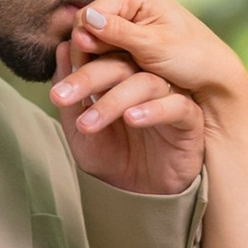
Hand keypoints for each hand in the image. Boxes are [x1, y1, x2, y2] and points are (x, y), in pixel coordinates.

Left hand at [50, 0, 236, 193]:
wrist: (139, 197)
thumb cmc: (111, 158)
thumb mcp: (80, 130)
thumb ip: (72, 95)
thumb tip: (62, 49)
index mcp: (120, 75)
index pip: (101, 54)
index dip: (80, 55)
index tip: (58, 66)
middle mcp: (145, 79)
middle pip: (120, 64)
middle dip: (87, 78)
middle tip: (60, 97)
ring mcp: (169, 96)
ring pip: (146, 83)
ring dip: (114, 101)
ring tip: (89, 123)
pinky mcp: (190, 118)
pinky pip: (176, 106)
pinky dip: (153, 111)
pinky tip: (132, 119)